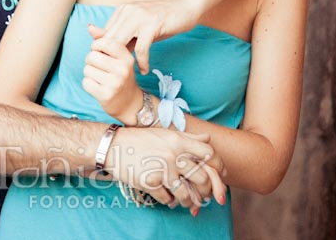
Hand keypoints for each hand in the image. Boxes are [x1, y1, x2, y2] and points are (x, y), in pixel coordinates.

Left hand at [83, 26, 142, 123]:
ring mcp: (115, 84)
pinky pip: (86, 82)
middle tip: (98, 66)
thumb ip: (105, 41)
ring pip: (87, 69)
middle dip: (91, 60)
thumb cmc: (121, 75)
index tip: (99, 51)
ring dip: (89, 72)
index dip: (96, 45)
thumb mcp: (119, 58)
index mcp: (127, 58)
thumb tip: (89, 26)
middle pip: (92, 56)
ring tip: (99, 77)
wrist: (130, 103)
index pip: (104, 43)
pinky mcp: (105, 95)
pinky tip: (97, 86)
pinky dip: (88, 84)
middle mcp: (122, 70)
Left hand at [95, 0, 197, 74]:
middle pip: (110, 39)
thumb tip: (102, 47)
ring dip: (124, 62)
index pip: (104, 34)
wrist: (183, 6)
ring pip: (121, 43)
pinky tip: (144, 70)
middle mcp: (127, 11)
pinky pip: (141, 48)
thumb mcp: (139, 27)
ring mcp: (139, 17)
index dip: (105, 52)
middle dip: (111, 59)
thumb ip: (122, 36)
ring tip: (127, 74)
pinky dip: (142, 62)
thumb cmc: (160, 20)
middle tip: (115, 74)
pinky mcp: (152, 24)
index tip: (110, 66)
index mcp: (122, 11)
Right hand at [109, 128, 227, 212]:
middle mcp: (173, 154)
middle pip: (202, 178)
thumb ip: (189, 137)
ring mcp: (162, 169)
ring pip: (187, 194)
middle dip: (206, 190)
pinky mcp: (150, 183)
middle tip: (204, 195)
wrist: (114, 146)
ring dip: (188, 201)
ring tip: (186, 200)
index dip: (219, 167)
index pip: (209, 155)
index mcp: (179, 140)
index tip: (221, 175)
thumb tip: (208, 139)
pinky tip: (169, 198)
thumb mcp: (166, 133)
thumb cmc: (141, 139)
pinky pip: (168, 199)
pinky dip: (170, 202)